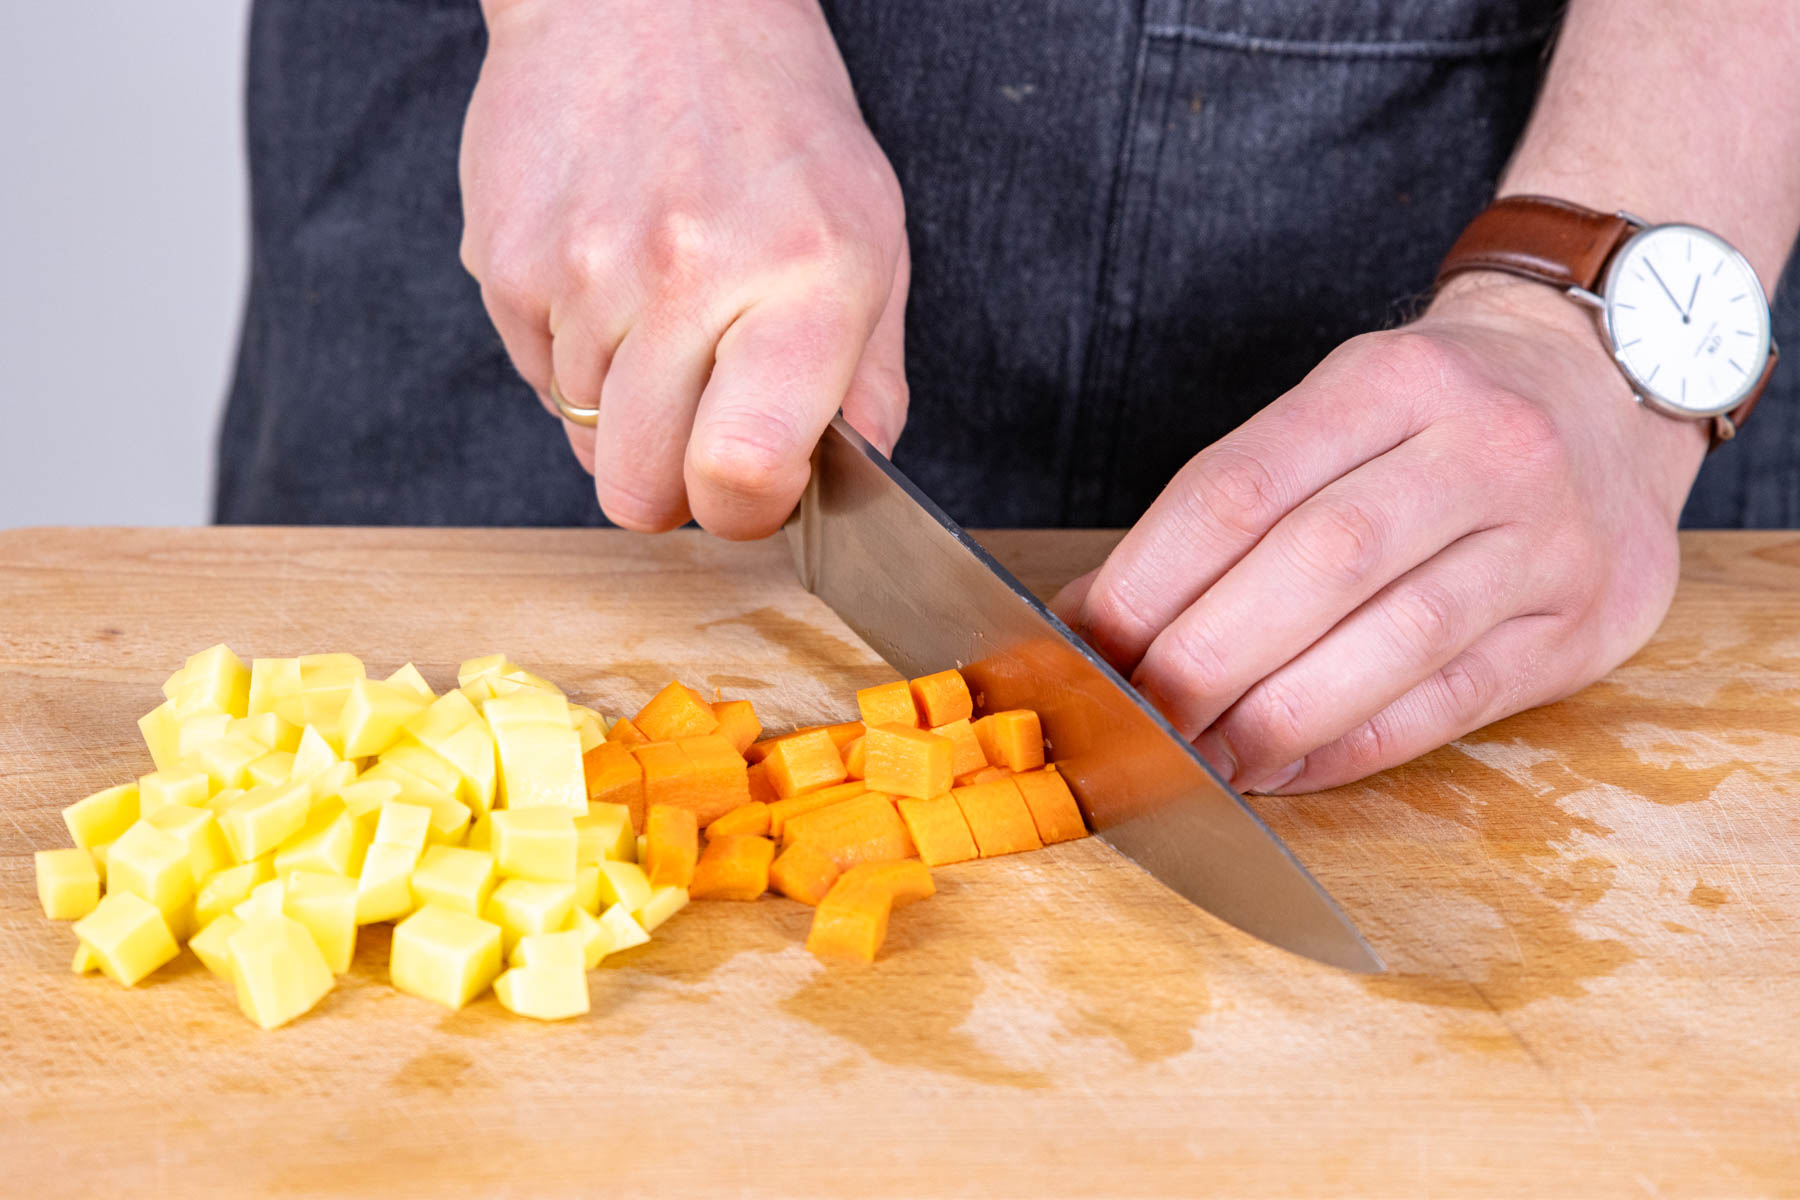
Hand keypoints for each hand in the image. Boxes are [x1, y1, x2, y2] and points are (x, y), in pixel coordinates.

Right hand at [460, 0, 908, 536]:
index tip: (754, 489)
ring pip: (583, 441)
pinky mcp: (506, 261)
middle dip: (672, 484)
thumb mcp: (870, 235)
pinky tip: (612, 281)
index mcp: (803, 279)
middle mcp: (686, 275)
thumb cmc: (775, 121)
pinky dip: (576, 357)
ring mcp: (582, 271)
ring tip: (663, 313)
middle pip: (639, 491)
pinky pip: (537, 378)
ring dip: (624, 410)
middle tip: (703, 425)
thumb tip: (857, 475)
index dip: (745, 511)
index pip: (742, 471)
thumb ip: (872, 374)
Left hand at [1052, 277, 1707, 793]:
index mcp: (1393, 380)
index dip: (1150, 580)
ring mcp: (1548, 539)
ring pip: (1394, 641)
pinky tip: (1282, 768)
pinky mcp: (1584, 625)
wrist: (1610, 384)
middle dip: (1205, 658)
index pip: (1241, 488)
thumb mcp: (1338, 407)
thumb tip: (1098, 618)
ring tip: (1200, 759)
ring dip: (1275, 716)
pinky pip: (1452, 702)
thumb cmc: (1436, 413)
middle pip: (1317, 565)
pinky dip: (1352, 746)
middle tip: (1136, 718)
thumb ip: (1229, 504)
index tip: (1086, 644)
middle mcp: (1484, 448)